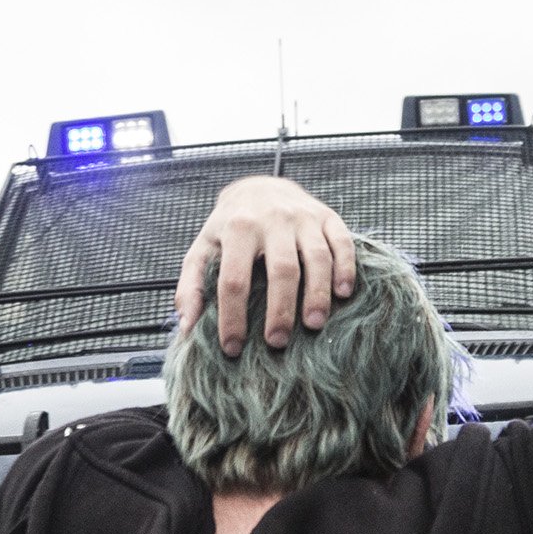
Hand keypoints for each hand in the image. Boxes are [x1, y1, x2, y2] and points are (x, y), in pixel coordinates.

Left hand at [175, 176, 357, 354]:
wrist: (260, 186)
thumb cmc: (230, 227)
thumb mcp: (203, 248)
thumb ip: (191, 285)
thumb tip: (186, 326)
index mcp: (238, 228)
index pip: (234, 279)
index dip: (232, 316)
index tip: (233, 347)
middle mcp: (273, 220)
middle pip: (282, 269)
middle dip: (281, 309)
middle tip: (277, 342)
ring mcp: (304, 217)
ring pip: (317, 257)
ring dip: (317, 294)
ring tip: (314, 325)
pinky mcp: (328, 217)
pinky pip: (343, 243)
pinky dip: (346, 269)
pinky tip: (343, 294)